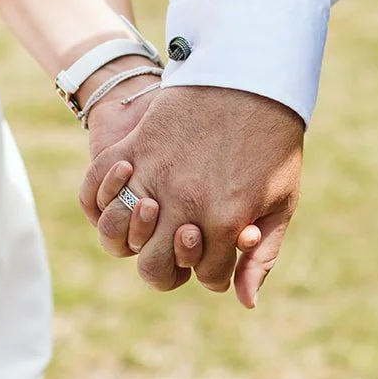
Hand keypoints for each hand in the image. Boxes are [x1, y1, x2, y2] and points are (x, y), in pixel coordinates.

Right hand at [80, 85, 303, 307]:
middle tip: (187, 243)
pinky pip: (96, 189)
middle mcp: (182, 205)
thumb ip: (263, 254)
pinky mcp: (131, 149)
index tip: (224, 253)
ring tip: (159, 219)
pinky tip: (129, 192)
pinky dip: (103, 199)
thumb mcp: (281, 200)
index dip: (218, 271)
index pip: (210, 275)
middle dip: (173, 267)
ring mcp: (152, 177)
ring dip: (137, 237)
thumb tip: (245, 303)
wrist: (249, 75)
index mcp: (224, 221)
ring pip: (122, 237)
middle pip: (157, 269)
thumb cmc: (272, 142)